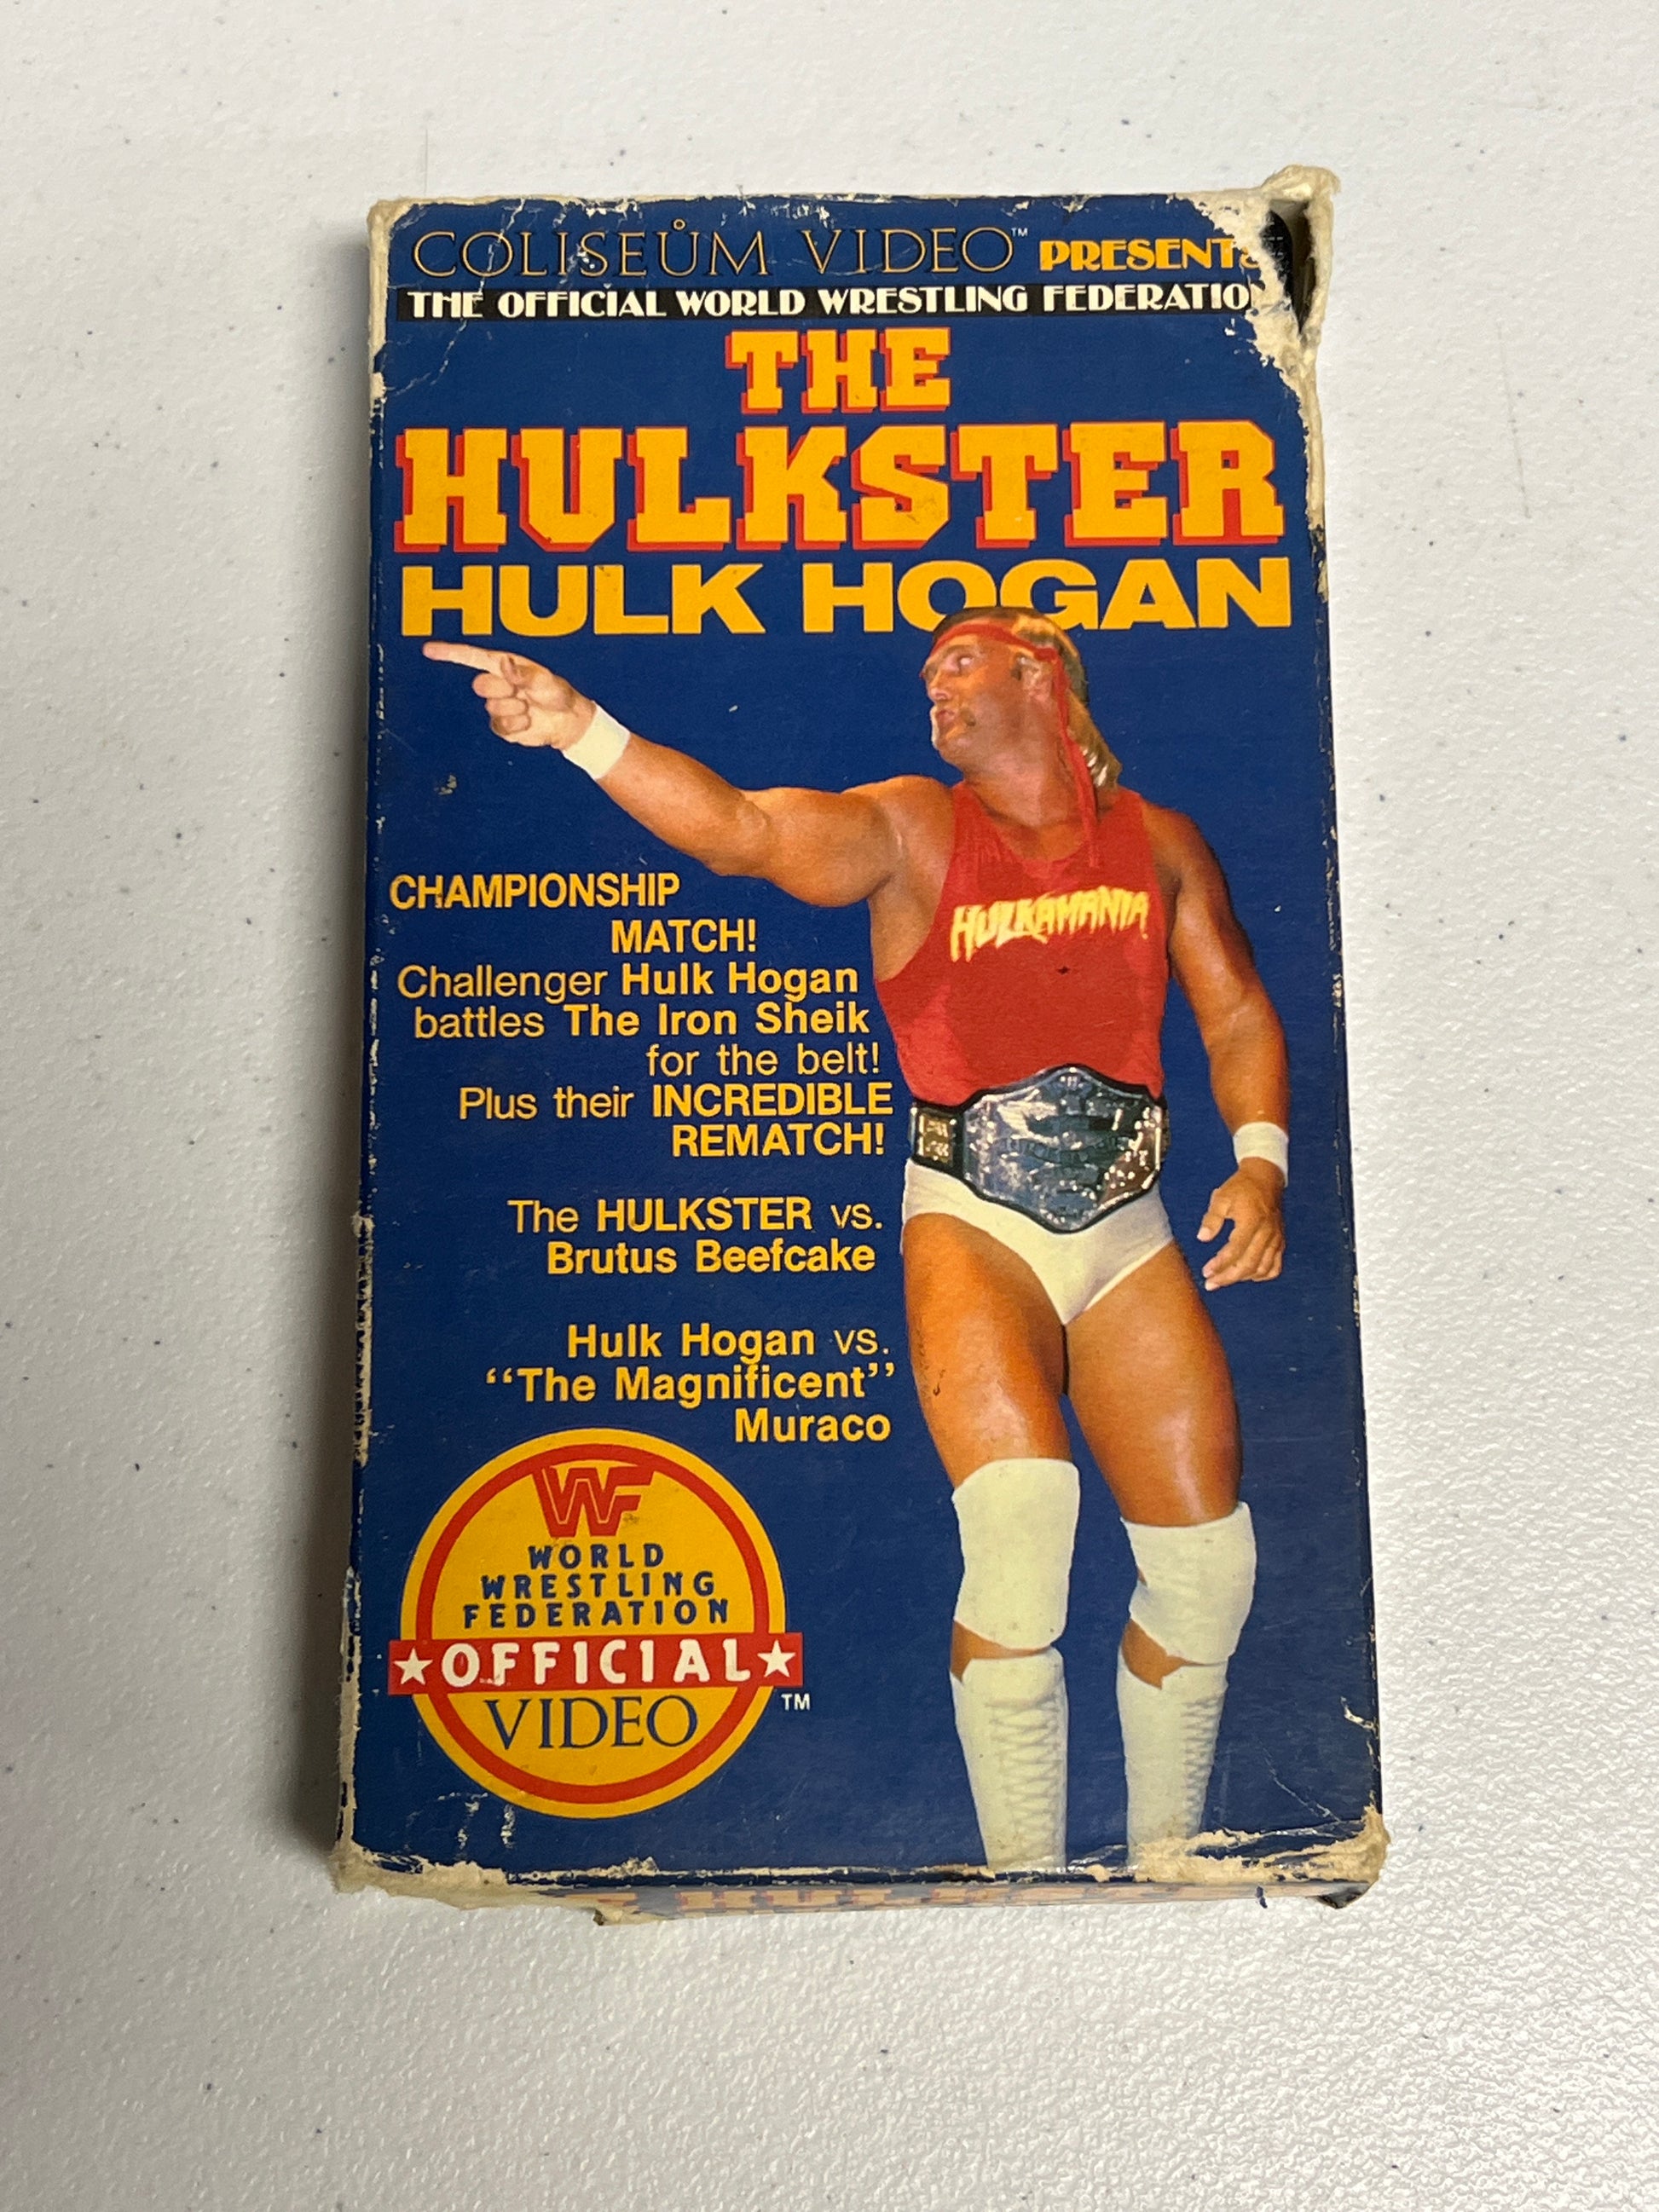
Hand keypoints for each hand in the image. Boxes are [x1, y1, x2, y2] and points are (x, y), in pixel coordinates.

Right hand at [422, 642, 595, 750]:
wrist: (567, 721)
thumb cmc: (558, 694)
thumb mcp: (544, 679)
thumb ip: (523, 673)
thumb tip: (504, 664)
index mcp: (503, 666)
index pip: (471, 657)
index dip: (449, 653)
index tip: (428, 650)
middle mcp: (498, 684)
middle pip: (481, 686)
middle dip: (502, 691)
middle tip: (522, 693)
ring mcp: (498, 706)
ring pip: (492, 709)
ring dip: (515, 710)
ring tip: (530, 708)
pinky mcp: (502, 726)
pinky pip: (500, 727)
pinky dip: (517, 726)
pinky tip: (528, 722)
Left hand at [1196, 1158, 1284, 1288]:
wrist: (1266, 1179)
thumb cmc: (1241, 1188)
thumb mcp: (1221, 1197)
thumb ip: (1212, 1218)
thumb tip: (1202, 1238)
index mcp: (1252, 1221)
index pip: (1235, 1250)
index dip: (1220, 1264)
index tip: (1206, 1272)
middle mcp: (1267, 1233)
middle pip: (1248, 1264)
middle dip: (1228, 1278)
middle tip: (1210, 1284)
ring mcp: (1276, 1239)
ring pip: (1262, 1268)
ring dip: (1242, 1278)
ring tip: (1223, 1280)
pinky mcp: (1280, 1242)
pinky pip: (1275, 1266)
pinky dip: (1262, 1275)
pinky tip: (1247, 1275)